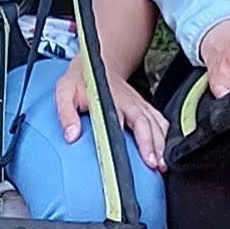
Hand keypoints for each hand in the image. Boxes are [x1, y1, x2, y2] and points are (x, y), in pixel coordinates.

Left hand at [55, 60, 169, 172]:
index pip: (119, 122)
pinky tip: (164, 150)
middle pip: (145, 124)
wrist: (97, 63)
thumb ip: (66, 114)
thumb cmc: (80, 81)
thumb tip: (71, 136)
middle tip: (154, 165)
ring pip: (156, 123)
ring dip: (160, 144)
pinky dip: (164, 136)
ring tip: (161, 164)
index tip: (129, 155)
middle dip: (151, 145)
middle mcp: (128, 102)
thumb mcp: (65, 93)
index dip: (123, 137)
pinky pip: (160, 120)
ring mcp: (139, 103)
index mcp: (110, 100)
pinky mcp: (144, 105)